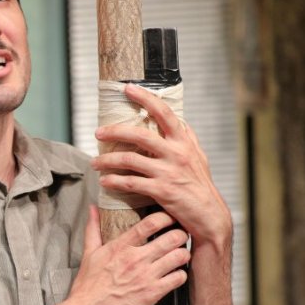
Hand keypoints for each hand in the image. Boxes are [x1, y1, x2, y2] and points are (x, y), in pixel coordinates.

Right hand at [67, 206, 189, 304]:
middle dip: (180, 235)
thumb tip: (93, 209)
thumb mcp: (89, 254)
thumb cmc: (87, 287)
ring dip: (183, 254)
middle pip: (172, 237)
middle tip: (180, 237)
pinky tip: (175, 275)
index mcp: (120, 247)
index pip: (150, 223)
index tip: (170, 218)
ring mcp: (146, 276)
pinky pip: (178, 278)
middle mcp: (135, 259)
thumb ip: (93, 229)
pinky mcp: (152, 294)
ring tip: (180, 255)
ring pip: (179, 256)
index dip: (166, 217)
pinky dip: (180, 275)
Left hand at [91, 83, 231, 244]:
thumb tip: (179, 120)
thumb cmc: (200, 184)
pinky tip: (104, 182)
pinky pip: (131, 183)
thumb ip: (187, 138)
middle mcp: (176, 153)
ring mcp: (168, 172)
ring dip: (107, 160)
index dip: (145, 98)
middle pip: (139, 135)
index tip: (127, 88)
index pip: (164, 112)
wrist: (209, 215)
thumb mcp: (198, 156)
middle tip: (97, 132)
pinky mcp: (161, 191)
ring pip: (129, 160)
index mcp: (184, 141)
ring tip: (95, 163)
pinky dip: (114, 182)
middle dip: (114, 131)